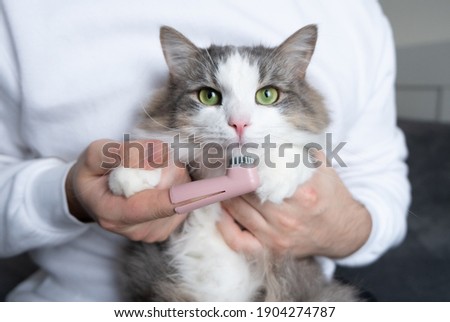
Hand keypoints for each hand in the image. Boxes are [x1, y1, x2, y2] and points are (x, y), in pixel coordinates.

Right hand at [65, 139, 189, 241]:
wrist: (89, 196)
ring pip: (182, 196)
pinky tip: (157, 184)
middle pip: (174, 194)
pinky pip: (183, 202)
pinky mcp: (165, 230)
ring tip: (148, 172)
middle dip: (170, 168)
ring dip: (173, 176)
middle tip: (148, 158)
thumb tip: (161, 153)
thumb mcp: (96, 155)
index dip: (189, 195)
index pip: (159, 205)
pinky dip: (176, 187)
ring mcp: (152, 234)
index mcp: (114, 214)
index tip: (217, 188)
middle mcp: (136, 230)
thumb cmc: (92, 174)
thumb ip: (125, 152)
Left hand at [217, 151, 371, 258]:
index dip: (244, 161)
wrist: (344, 231)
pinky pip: (238, 241)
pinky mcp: (271, 250)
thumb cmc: (330, 195)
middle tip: (226, 165)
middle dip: (234, 176)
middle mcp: (288, 217)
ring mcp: (278, 236)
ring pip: (237, 211)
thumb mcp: (320, 166)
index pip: (260, 172)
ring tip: (226, 182)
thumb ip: (296, 148)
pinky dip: (226, 226)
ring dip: (227, 194)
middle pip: (245, 191)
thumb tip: (267, 132)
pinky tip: (224, 212)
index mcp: (302, 192)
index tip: (237, 153)